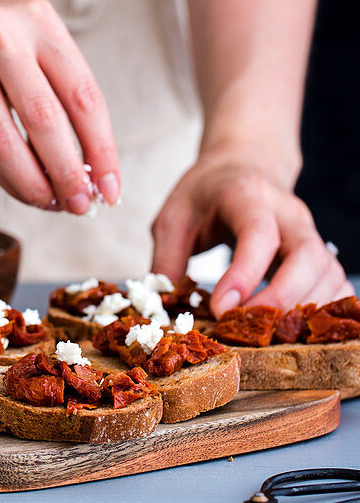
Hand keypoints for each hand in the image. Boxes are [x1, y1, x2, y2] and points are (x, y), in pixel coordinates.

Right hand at [0, 0, 119, 211]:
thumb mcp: (35, 34)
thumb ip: (61, 88)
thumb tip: (91, 165)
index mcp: (39, 22)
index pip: (82, 96)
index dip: (102, 149)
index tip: (110, 188)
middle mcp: (3, 39)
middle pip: (45, 121)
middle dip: (68, 174)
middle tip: (81, 204)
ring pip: (5, 142)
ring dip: (33, 184)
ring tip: (51, 202)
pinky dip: (4, 177)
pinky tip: (22, 189)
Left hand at [151, 150, 351, 316]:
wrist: (243, 167)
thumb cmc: (206, 194)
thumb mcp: (173, 216)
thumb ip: (166, 258)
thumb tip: (165, 307)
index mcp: (248, 195)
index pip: (258, 233)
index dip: (244, 274)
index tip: (222, 308)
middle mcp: (289, 213)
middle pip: (307, 255)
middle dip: (281, 299)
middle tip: (248, 329)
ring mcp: (310, 232)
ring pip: (328, 273)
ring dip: (302, 310)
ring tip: (266, 334)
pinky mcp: (320, 253)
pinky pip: (337, 284)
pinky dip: (322, 311)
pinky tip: (293, 328)